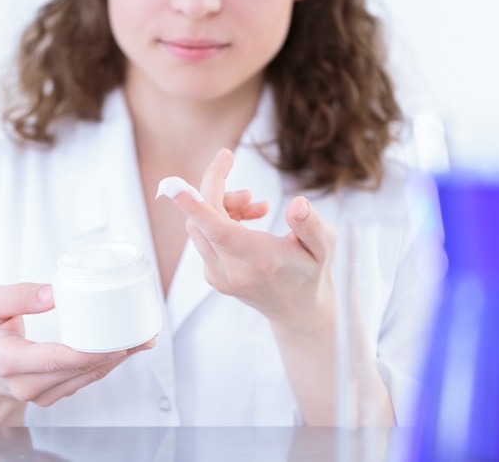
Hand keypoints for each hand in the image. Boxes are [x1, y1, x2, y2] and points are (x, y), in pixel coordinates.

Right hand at [0, 283, 154, 425]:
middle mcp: (27, 385)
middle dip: (115, 354)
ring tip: (143, 339)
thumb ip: (16, 295)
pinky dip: (108, 364)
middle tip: (143, 334)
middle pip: (79, 370)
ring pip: (88, 377)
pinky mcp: (55, 395)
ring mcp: (42, 395)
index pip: (54, 360)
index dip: (88, 354)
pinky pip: (87, 380)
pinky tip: (126, 348)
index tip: (117, 343)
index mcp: (9, 362)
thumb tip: (53, 293)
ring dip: (118, 360)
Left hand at [162, 148, 337, 332]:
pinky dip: (219, 221)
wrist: (299, 312)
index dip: (196, 206)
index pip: (219, 231)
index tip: (173, 186)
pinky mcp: (212, 276)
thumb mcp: (324, 247)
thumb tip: (298, 204)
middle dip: (219, 193)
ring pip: (200, 227)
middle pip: (204, 220)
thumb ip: (311, 225)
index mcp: (260, 262)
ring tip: (255, 206)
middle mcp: (233, 272)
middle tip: (249, 193)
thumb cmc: (312, 273)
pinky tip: (247, 221)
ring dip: (221, 207)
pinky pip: (203, 238)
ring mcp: (218, 277)